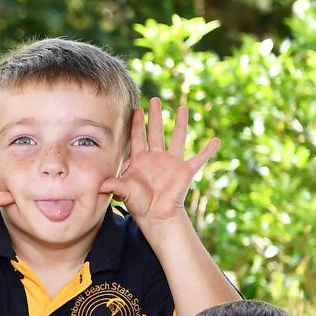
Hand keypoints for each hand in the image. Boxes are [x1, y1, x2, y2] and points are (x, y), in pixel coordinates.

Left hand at [100, 98, 219, 225]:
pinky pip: (199, 159)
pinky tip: (216, 140)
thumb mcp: (122, 191)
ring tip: (182, 108)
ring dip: (180, 123)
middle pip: (156, 131)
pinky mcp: (185, 171)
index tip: (135, 108)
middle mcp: (156, 157)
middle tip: (155, 99)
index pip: (137, 136)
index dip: (137, 123)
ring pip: (177, 138)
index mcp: (140, 159)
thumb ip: (111, 184)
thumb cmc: (137, 203)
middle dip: (155, 116)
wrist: (155, 215)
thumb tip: (99, 184)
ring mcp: (172, 162)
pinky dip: (208, 151)